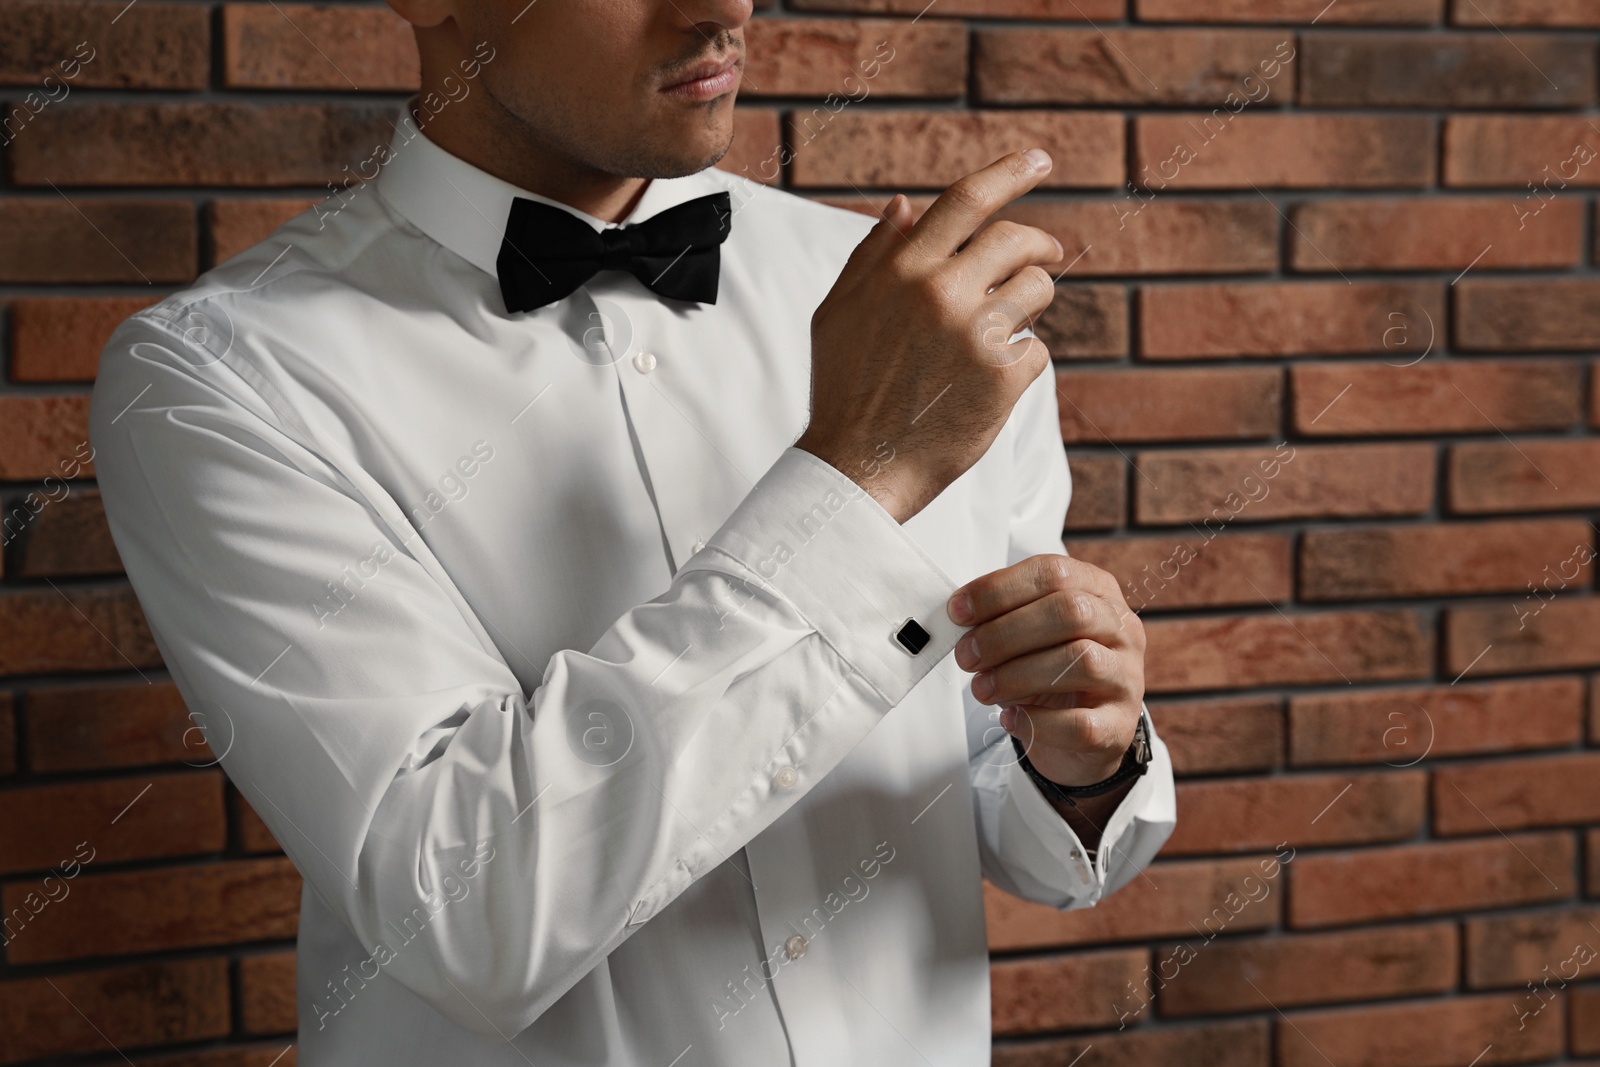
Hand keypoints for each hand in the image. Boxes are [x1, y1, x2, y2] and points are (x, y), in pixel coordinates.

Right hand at [796, 150, 1063, 523]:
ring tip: (1005, 327)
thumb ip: (873, 255)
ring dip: (1030, 303)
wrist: (858, 467)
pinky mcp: (1003, 376)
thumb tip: (905, 206)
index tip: (1038, 160)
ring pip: (1037, 289)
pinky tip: (989, 383)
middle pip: (1015, 239)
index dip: (1009, 172)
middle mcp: (941, 292)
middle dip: (1038, 242)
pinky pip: (1036, 349)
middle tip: (1046, 252)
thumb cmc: (844, 390)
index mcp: (901, 270)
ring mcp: (976, 334)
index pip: (965, 200)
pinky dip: (1020, 363)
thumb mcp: (838, 312)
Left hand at [949, 554, 1145, 787]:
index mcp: (1097, 592)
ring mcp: (1127, 678)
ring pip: (1082, 662)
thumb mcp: (1029, 633)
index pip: (1054, 573)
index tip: (959, 611)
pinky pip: (1082, 723)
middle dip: (1006, 633)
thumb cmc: (1049, 671)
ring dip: (1017, 675)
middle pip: (1071, 612)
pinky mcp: (1120, 726)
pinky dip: (1037, 722)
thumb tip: (961, 617)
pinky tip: (1010, 718)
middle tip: (967, 655)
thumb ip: (1002, 618)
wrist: (1081, 733)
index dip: (1000, 589)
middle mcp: (1121, 629)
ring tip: (982, 688)